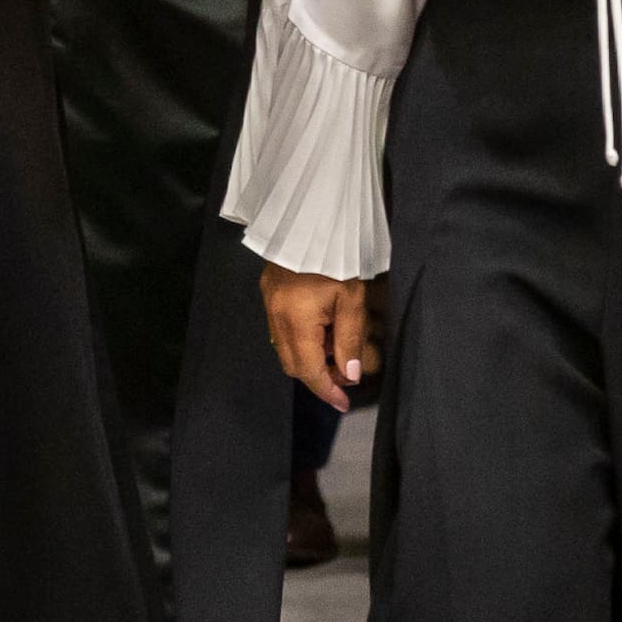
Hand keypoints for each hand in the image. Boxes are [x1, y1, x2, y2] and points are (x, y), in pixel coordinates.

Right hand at [263, 267, 375, 410]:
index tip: (343, 404)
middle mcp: (275, 315)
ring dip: (309, 357)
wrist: (311, 217)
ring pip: (285, 347)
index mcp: (295, 319)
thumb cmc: (337, 255)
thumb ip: (349, 339)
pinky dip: (301, 338)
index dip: (326, 389)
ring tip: (336, 350)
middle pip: (292, 363)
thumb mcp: (352, 298)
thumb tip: (349, 375)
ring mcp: (268, 302)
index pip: (308, 369)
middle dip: (318, 375)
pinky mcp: (268, 290)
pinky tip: (321, 329)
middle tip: (346, 373)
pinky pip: (281, 328)